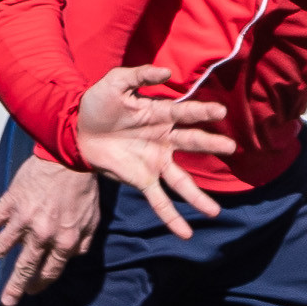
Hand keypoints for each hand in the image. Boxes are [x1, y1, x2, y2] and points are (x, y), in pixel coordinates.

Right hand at [0, 151, 106, 305]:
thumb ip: (83, 243)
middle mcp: (42, 235)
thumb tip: (73, 257)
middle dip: (14, 287)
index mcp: (65, 241)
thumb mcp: (93, 220)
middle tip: (6, 301)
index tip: (31, 290)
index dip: (40, 283)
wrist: (71, 156)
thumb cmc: (83, 187)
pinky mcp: (10, 204)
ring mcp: (23, 220)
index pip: (50, 271)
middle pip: (25, 267)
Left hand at [73, 63, 226, 240]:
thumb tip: (166, 71)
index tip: (220, 113)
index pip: (186, 113)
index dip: (203, 113)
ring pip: (181, 181)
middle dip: (211, 146)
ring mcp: (155, 162)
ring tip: (214, 212)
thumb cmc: (98, 104)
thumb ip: (139, 75)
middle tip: (230, 148)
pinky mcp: (142, 179)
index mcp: (160, 115)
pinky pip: (160, 201)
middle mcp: (164, 140)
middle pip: (192, 143)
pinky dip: (172, 218)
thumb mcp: (115, 82)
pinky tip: (185, 234)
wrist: (76, 130)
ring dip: (198, 197)